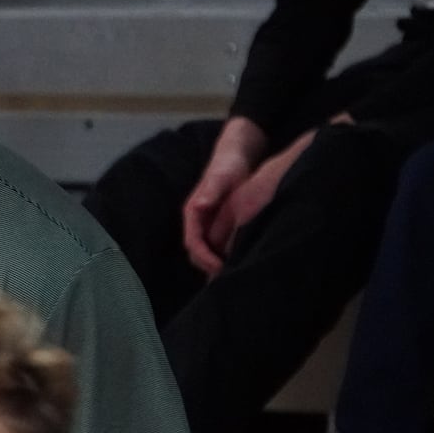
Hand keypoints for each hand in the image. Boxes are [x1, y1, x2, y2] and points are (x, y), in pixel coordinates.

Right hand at [185, 125, 312, 276]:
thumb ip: (210, 192)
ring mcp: (206, 224)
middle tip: (230, 277)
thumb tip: (198, 206)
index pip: (192, 243)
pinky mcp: (217, 225)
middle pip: (196, 253)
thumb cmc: (229, 165)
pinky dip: (224, 257)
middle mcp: (196, 222)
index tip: (221, 268)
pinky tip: (241, 262)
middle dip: (209, 267)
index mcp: (193, 213)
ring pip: (205, 252)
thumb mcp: (221, 177)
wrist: (236, 155)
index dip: (204, 258)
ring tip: (235, 274)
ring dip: (215, 265)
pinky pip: (216, 247)